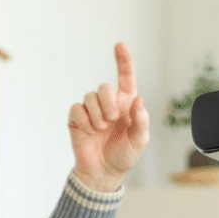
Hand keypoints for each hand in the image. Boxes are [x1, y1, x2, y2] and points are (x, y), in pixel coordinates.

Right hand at [67, 42, 149, 191]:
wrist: (103, 172)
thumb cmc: (124, 155)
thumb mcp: (139, 140)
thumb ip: (141, 120)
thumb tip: (139, 100)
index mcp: (126, 104)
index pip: (125, 78)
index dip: (123, 60)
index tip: (120, 45)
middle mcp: (108, 104)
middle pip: (104, 87)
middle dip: (107, 102)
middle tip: (111, 120)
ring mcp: (92, 111)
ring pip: (89, 96)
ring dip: (96, 114)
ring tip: (100, 129)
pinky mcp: (77, 119)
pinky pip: (76, 108)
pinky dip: (83, 120)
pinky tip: (89, 131)